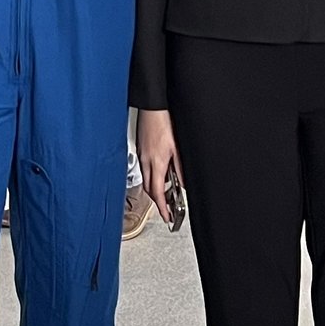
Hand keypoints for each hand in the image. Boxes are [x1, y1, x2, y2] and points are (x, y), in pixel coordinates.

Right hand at [134, 108, 180, 224]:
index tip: (167, 217)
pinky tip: (160, 174)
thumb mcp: (177, 148)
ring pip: (146, 180)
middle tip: (167, 209)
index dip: (163, 208)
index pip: (158, 192)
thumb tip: (184, 182)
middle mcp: (146, 162)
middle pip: (150, 190)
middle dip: (158, 202)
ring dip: (155, 190)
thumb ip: (180, 167)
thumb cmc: (163, 122)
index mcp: (156, 163)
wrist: (152, 108)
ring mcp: (142, 156)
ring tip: (167, 193)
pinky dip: (152, 177)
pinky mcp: (140, 151)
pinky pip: (145, 170)